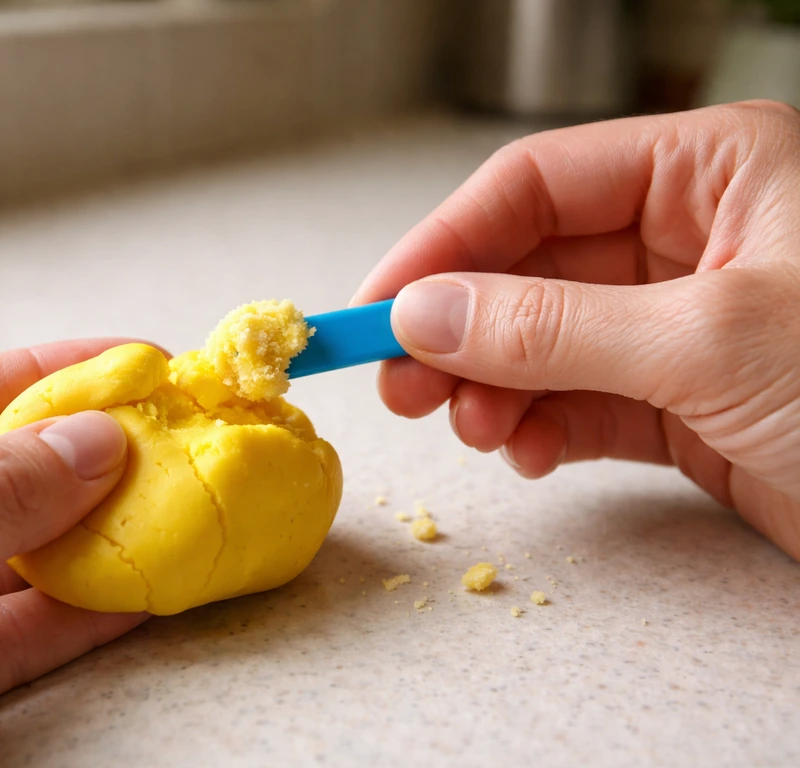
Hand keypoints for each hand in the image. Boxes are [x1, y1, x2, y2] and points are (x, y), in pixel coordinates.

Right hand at [353, 100, 799, 559]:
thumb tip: (426, 315)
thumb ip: (552, 326)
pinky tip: (525, 449)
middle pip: (529, 267)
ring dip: (494, 386)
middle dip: (460, 328)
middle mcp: (691, 240)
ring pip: (545, 341)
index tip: (381, 304)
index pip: (536, 185)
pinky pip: (581, 400)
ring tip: (473, 428)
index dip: (445, 244)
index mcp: (712, 173)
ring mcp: (683, 324)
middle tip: (401, 380)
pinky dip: (540, 427)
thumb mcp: (708, 341)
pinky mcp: (684, 400)